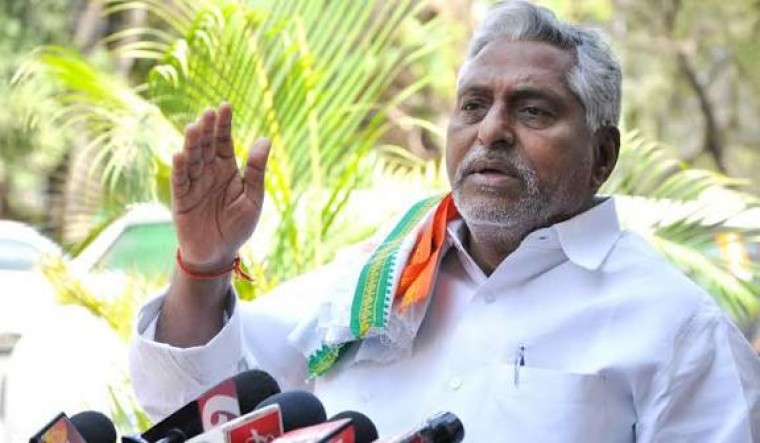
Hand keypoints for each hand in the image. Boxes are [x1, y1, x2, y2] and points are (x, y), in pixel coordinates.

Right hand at [171, 103, 270, 273]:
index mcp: (228, 169)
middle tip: (208, 112)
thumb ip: (257, 171)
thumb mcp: (253, 198)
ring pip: (192, 159)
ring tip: (193, 127)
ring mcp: (194, 184)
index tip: (225, 106)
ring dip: (191, 144)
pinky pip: (180, 181)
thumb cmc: (238, 226)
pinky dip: (179, 168)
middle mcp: (209, 172)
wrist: (220, 253)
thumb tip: (266, 139)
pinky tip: (181, 154)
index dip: (224, 125)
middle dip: (207, 129)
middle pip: (206, 146)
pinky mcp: (181, 199)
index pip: (224, 142)